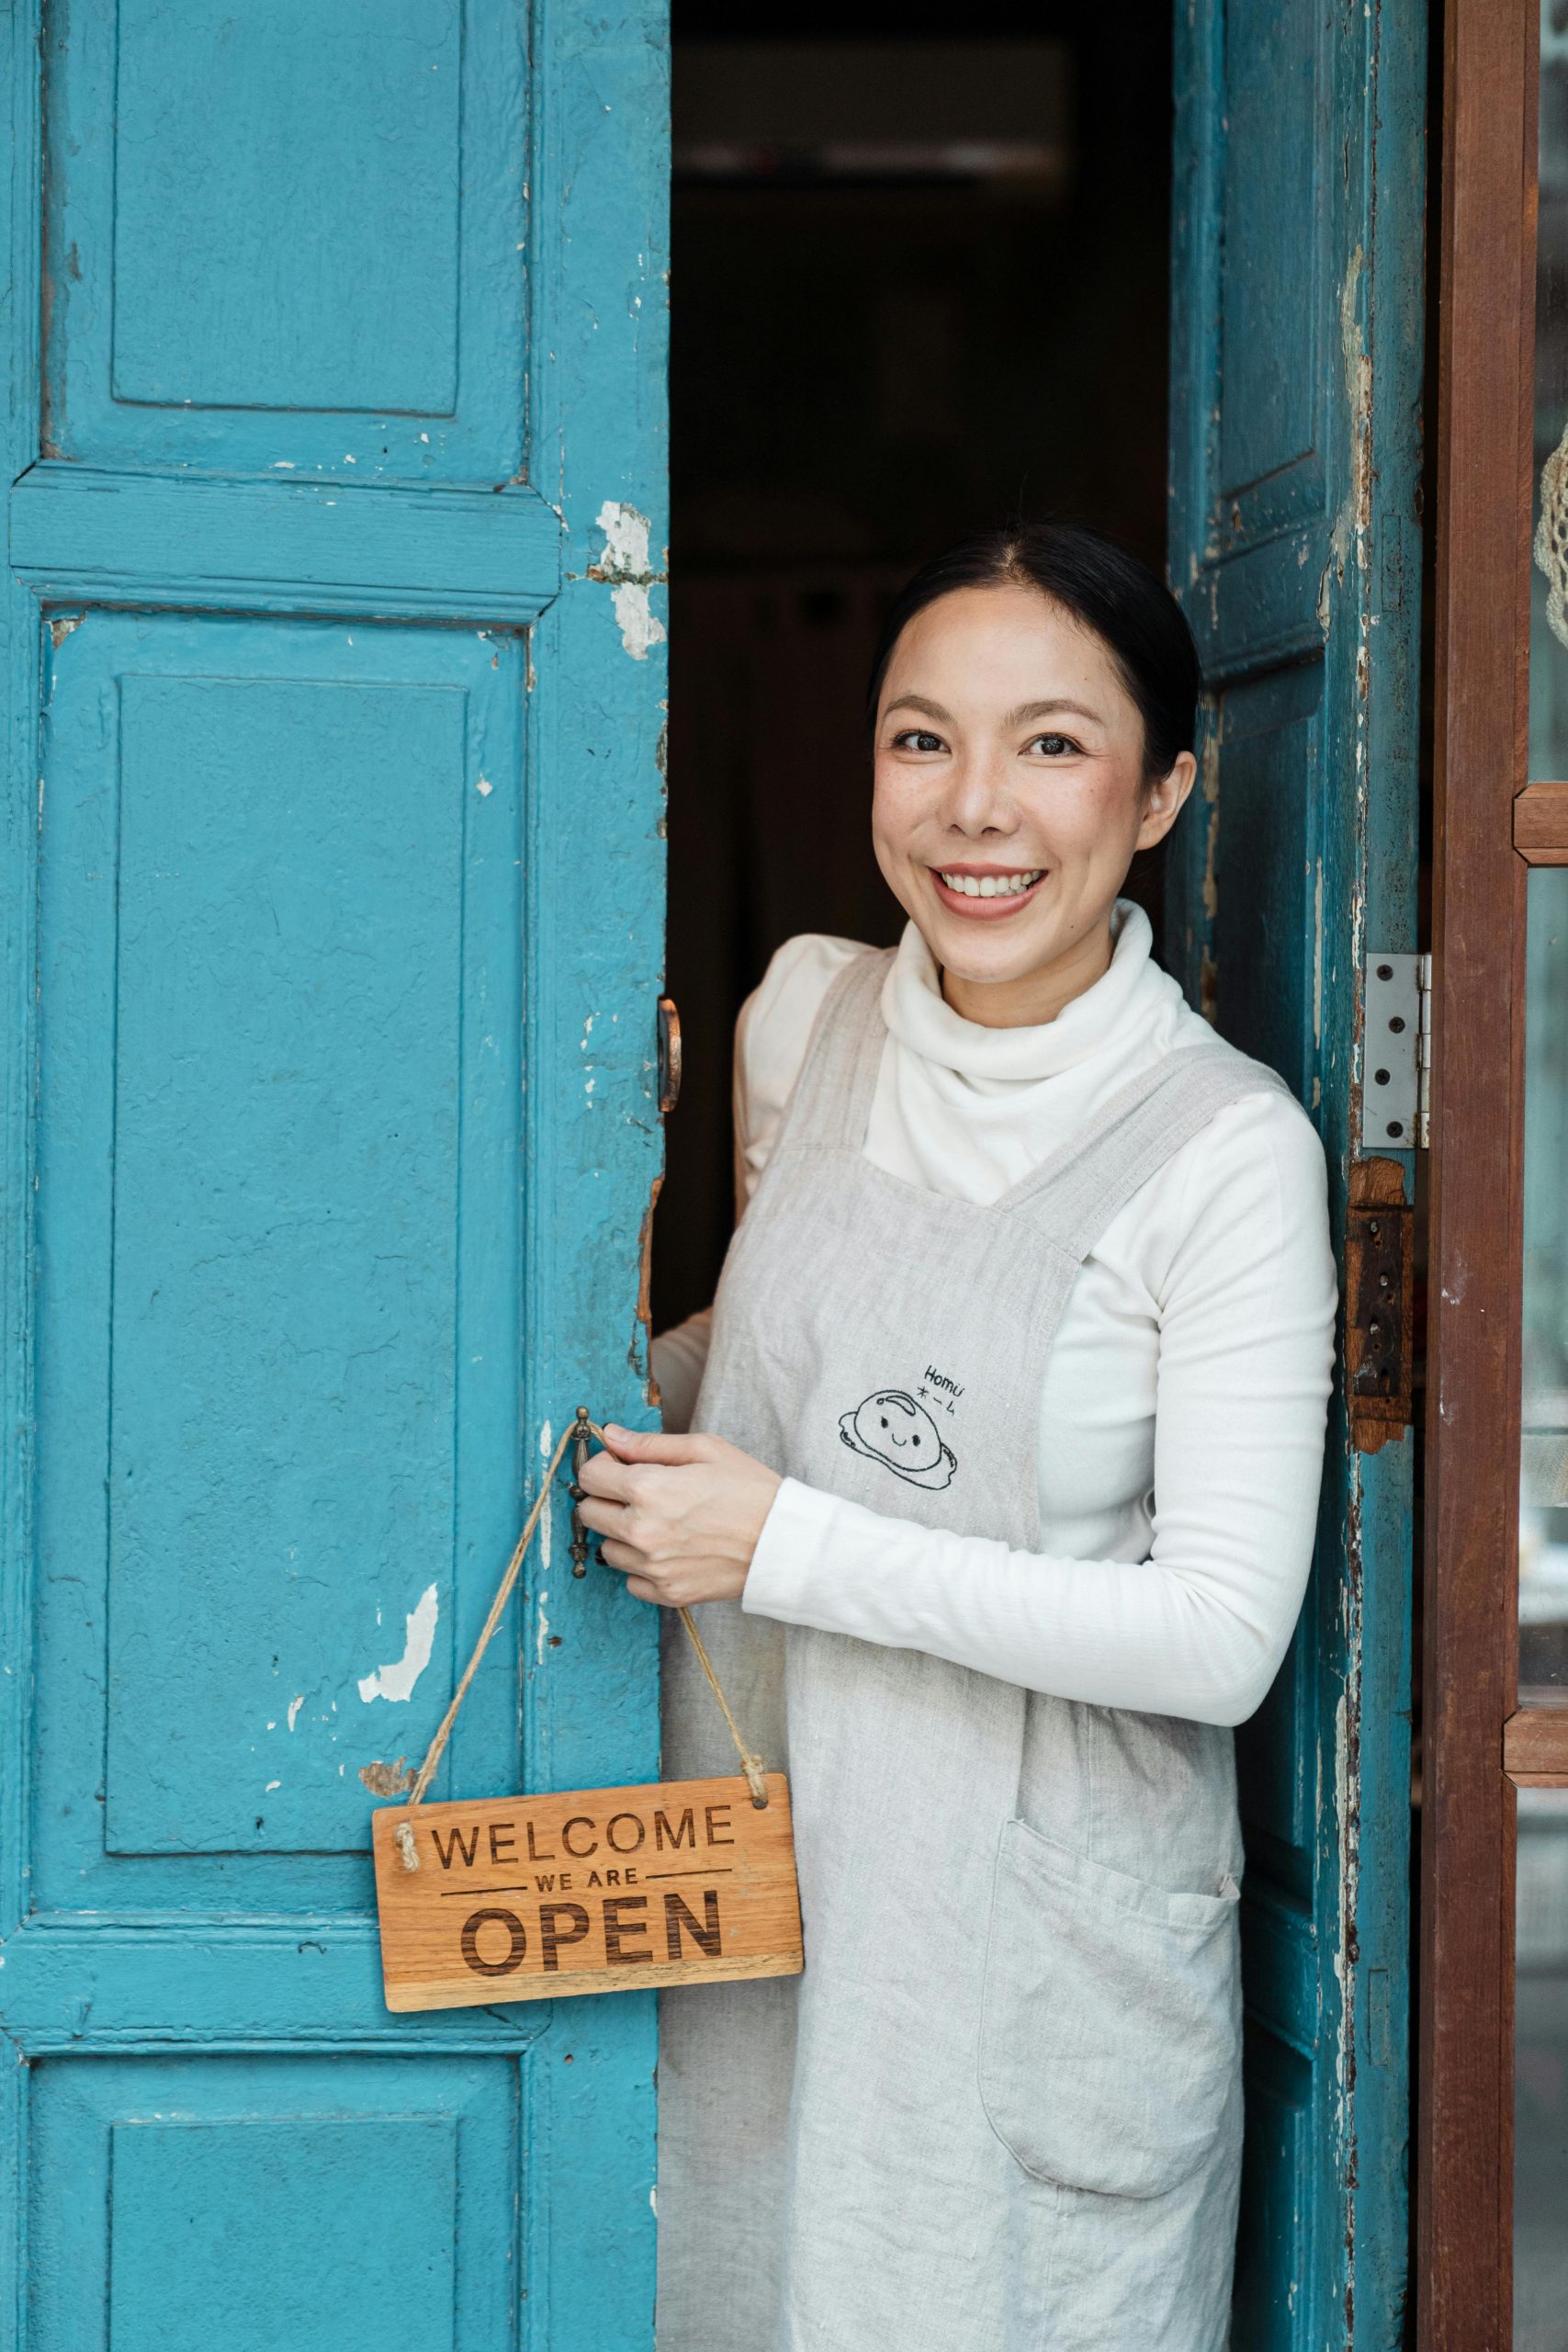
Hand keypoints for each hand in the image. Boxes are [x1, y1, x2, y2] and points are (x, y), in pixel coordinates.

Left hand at [575, 1425, 782, 1606]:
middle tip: (638, 1495)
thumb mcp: (704, 1449)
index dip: (602, 1467)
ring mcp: (652, 1566)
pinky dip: (642, 1567)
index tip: (619, 1467)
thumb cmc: (750, 1490)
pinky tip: (668, 1551)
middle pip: (589, 1513)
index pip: (589, 1477)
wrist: (784, 1542)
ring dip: (622, 1535)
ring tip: (658, 1524)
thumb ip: (650, 1444)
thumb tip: (611, 1437)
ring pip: (607, 1549)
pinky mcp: (666, 1593)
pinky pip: (631, 1580)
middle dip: (607, 1499)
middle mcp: (642, 1530)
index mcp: (649, 1489)